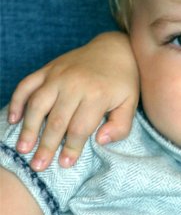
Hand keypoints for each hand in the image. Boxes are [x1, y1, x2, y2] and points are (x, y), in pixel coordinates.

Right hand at [7, 31, 138, 170]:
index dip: (71, 148)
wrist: (115, 48)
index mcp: (98, 94)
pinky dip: (17, 101)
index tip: (65, 163)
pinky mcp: (48, 68)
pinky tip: (14, 119)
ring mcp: (59, 74)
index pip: (80, 127)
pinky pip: (26, 84)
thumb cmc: (122, 81)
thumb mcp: (131, 103)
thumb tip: (99, 140)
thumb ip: (121, 125)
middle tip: (39, 166)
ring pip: (38, 104)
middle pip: (56, 120)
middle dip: (46, 146)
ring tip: (23, 148)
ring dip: (28, 128)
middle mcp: (76, 84)